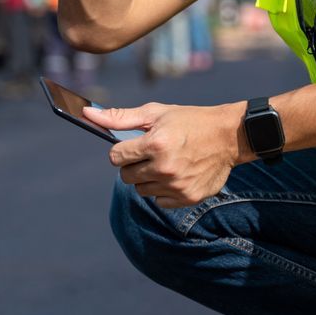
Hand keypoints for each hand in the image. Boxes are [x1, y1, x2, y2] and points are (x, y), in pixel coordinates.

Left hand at [86, 100, 244, 209]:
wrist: (228, 136)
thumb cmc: (188, 121)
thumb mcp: (155, 113)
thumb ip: (119, 117)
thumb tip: (87, 114)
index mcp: (155, 144)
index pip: (116, 157)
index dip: (121, 150)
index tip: (133, 145)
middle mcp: (165, 168)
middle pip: (125, 176)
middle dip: (133, 165)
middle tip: (151, 153)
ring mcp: (177, 186)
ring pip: (141, 190)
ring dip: (147, 178)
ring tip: (165, 163)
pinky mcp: (187, 198)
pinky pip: (159, 201)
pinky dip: (163, 190)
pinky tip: (176, 174)